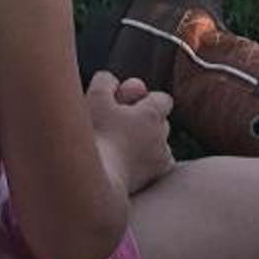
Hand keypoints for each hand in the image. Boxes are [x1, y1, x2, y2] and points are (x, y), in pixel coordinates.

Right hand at [82, 70, 173, 193]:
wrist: (95, 177)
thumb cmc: (95, 134)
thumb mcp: (95, 97)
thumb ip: (105, 81)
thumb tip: (111, 81)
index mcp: (153, 114)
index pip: (163, 99)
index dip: (147, 100)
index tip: (128, 105)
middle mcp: (162, 135)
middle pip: (161, 121)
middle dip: (146, 121)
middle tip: (122, 125)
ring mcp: (161, 158)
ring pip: (160, 144)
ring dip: (146, 142)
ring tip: (123, 145)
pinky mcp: (155, 178)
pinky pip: (158, 165)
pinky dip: (148, 162)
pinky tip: (128, 163)